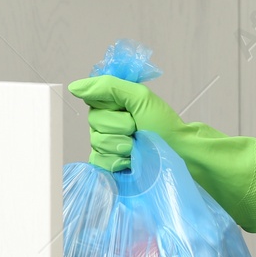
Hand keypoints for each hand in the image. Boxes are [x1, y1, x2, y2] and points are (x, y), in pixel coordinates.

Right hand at [66, 76, 255, 233]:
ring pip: (96, 143)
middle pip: (94, 123)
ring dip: (120, 145)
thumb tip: (75, 86)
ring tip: (138, 148)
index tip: (129, 111)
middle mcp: (109, 126)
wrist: (180, 157)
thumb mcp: (140, 99)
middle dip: (119, 126)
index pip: (93, 102)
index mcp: (115, 107)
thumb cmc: (165, 128)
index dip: (110, 107)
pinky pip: (99, 163)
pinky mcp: (110, 170)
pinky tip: (131, 162)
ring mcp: (108, 148)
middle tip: (138, 131)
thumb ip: (108, 86)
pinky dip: (116, 162)